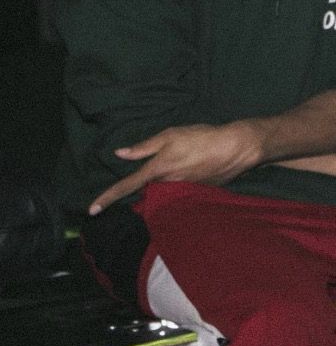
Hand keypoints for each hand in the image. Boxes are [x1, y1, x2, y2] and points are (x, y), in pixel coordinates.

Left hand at [89, 121, 264, 213]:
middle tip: (160, 167)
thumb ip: (144, 146)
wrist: (235, 148)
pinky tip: (194, 167)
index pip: (126, 186)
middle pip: (146, 190)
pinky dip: (179, 182)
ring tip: (182, 163)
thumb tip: (120, 153)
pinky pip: (178, 191)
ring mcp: (181, 192)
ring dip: (164, 181)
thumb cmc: (201, 137)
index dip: (107, 197)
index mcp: (157, 170)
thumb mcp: (170, 135)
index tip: (91, 210)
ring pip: (162, 191)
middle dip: (145, 182)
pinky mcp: (195, 193)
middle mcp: (166, 185)